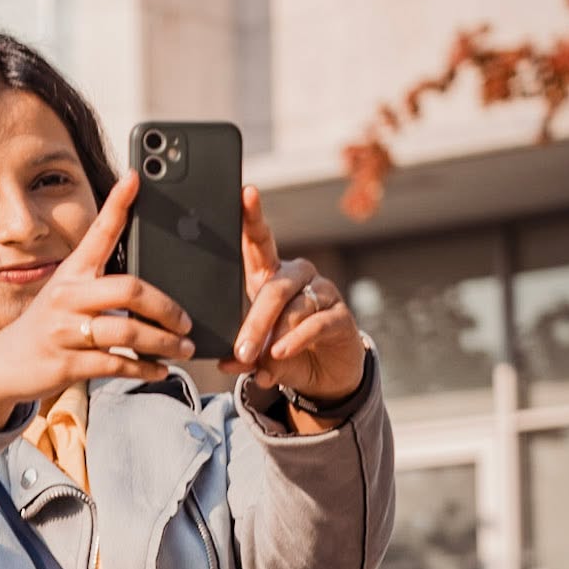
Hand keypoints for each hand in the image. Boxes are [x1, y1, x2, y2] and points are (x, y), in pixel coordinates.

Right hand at [0, 172, 195, 428]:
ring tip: (183, 347)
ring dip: (163, 343)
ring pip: (127, 333)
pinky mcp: (67, 363)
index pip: (98, 233)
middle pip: (128, 290)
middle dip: (166, 307)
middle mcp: (67, 297)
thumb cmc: (46, 326)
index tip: (134, 178)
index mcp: (72, 273)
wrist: (4, 364)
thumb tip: (146, 284)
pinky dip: (144, 369)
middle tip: (186, 319)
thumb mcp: (66, 295)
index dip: (117, 204)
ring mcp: (65, 331)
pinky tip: (159, 370)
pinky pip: (116, 365)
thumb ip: (100, 284)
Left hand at [218, 187, 365, 417]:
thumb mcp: (258, 352)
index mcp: (270, 275)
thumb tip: (227, 361)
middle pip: (274, 289)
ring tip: (263, 361)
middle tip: (241, 349)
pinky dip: (296, 340)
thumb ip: (243, 353)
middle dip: (255, 322)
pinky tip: (282, 353)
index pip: (259, 241)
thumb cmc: (285, 351)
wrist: (326, 374)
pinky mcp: (340, 315)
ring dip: (275, 337)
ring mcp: (322, 292)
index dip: (253, 217)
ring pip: (294, 308)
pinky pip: (316, 323)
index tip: (246, 193)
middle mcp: (297, 276)